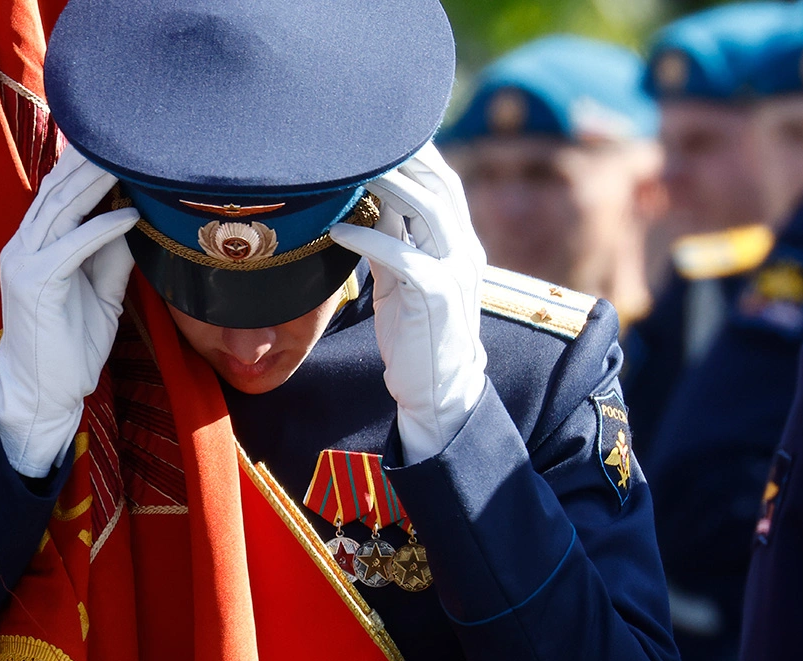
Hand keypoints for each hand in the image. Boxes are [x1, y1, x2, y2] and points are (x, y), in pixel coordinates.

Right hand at [0, 147, 138, 476]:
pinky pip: (72, 247)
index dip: (83, 166)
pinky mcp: (35, 284)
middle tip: (123, 134)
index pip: (57, 194)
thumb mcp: (100, 293)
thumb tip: (135, 222)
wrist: (44, 393)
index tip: (116, 142)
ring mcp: (24, 263)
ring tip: (128, 160)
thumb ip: (111, 257)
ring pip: (61, 210)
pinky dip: (101, 229)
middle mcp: (23, 246)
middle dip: (89, 161)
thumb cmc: (71, 346)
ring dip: (96, 183)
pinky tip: (129, 216)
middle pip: (57, 191)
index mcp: (33, 245)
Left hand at [328, 142, 487, 463]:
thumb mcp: (402, 278)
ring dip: (388, 184)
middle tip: (361, 134)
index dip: (415, 153)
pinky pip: (402, 257)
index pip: (442, 182)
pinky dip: (369, 239)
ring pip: (427, 210)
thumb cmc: (415, 331)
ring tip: (349, 168)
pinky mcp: (436, 297)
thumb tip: (364, 203)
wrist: (437, 388)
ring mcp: (455, 271)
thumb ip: (392, 239)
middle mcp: (464, 250)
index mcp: (459, 242)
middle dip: (404, 155)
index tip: (378, 130)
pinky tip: (338, 229)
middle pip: (438, 185)